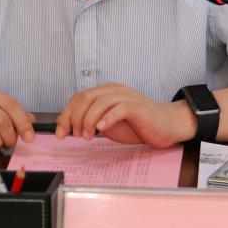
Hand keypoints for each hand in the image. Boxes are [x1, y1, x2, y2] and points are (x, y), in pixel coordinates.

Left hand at [56, 83, 195, 148]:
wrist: (166, 125)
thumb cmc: (137, 125)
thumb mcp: (108, 124)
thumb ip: (90, 122)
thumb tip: (69, 127)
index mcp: (105, 92)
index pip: (78, 98)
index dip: (66, 115)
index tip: (61, 133)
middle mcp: (114, 91)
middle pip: (85, 97)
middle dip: (74, 117)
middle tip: (74, 135)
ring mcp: (126, 97)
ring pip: (100, 101)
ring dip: (89, 120)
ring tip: (88, 136)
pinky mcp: (137, 107)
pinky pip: (120, 108)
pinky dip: (107, 118)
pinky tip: (101, 129)